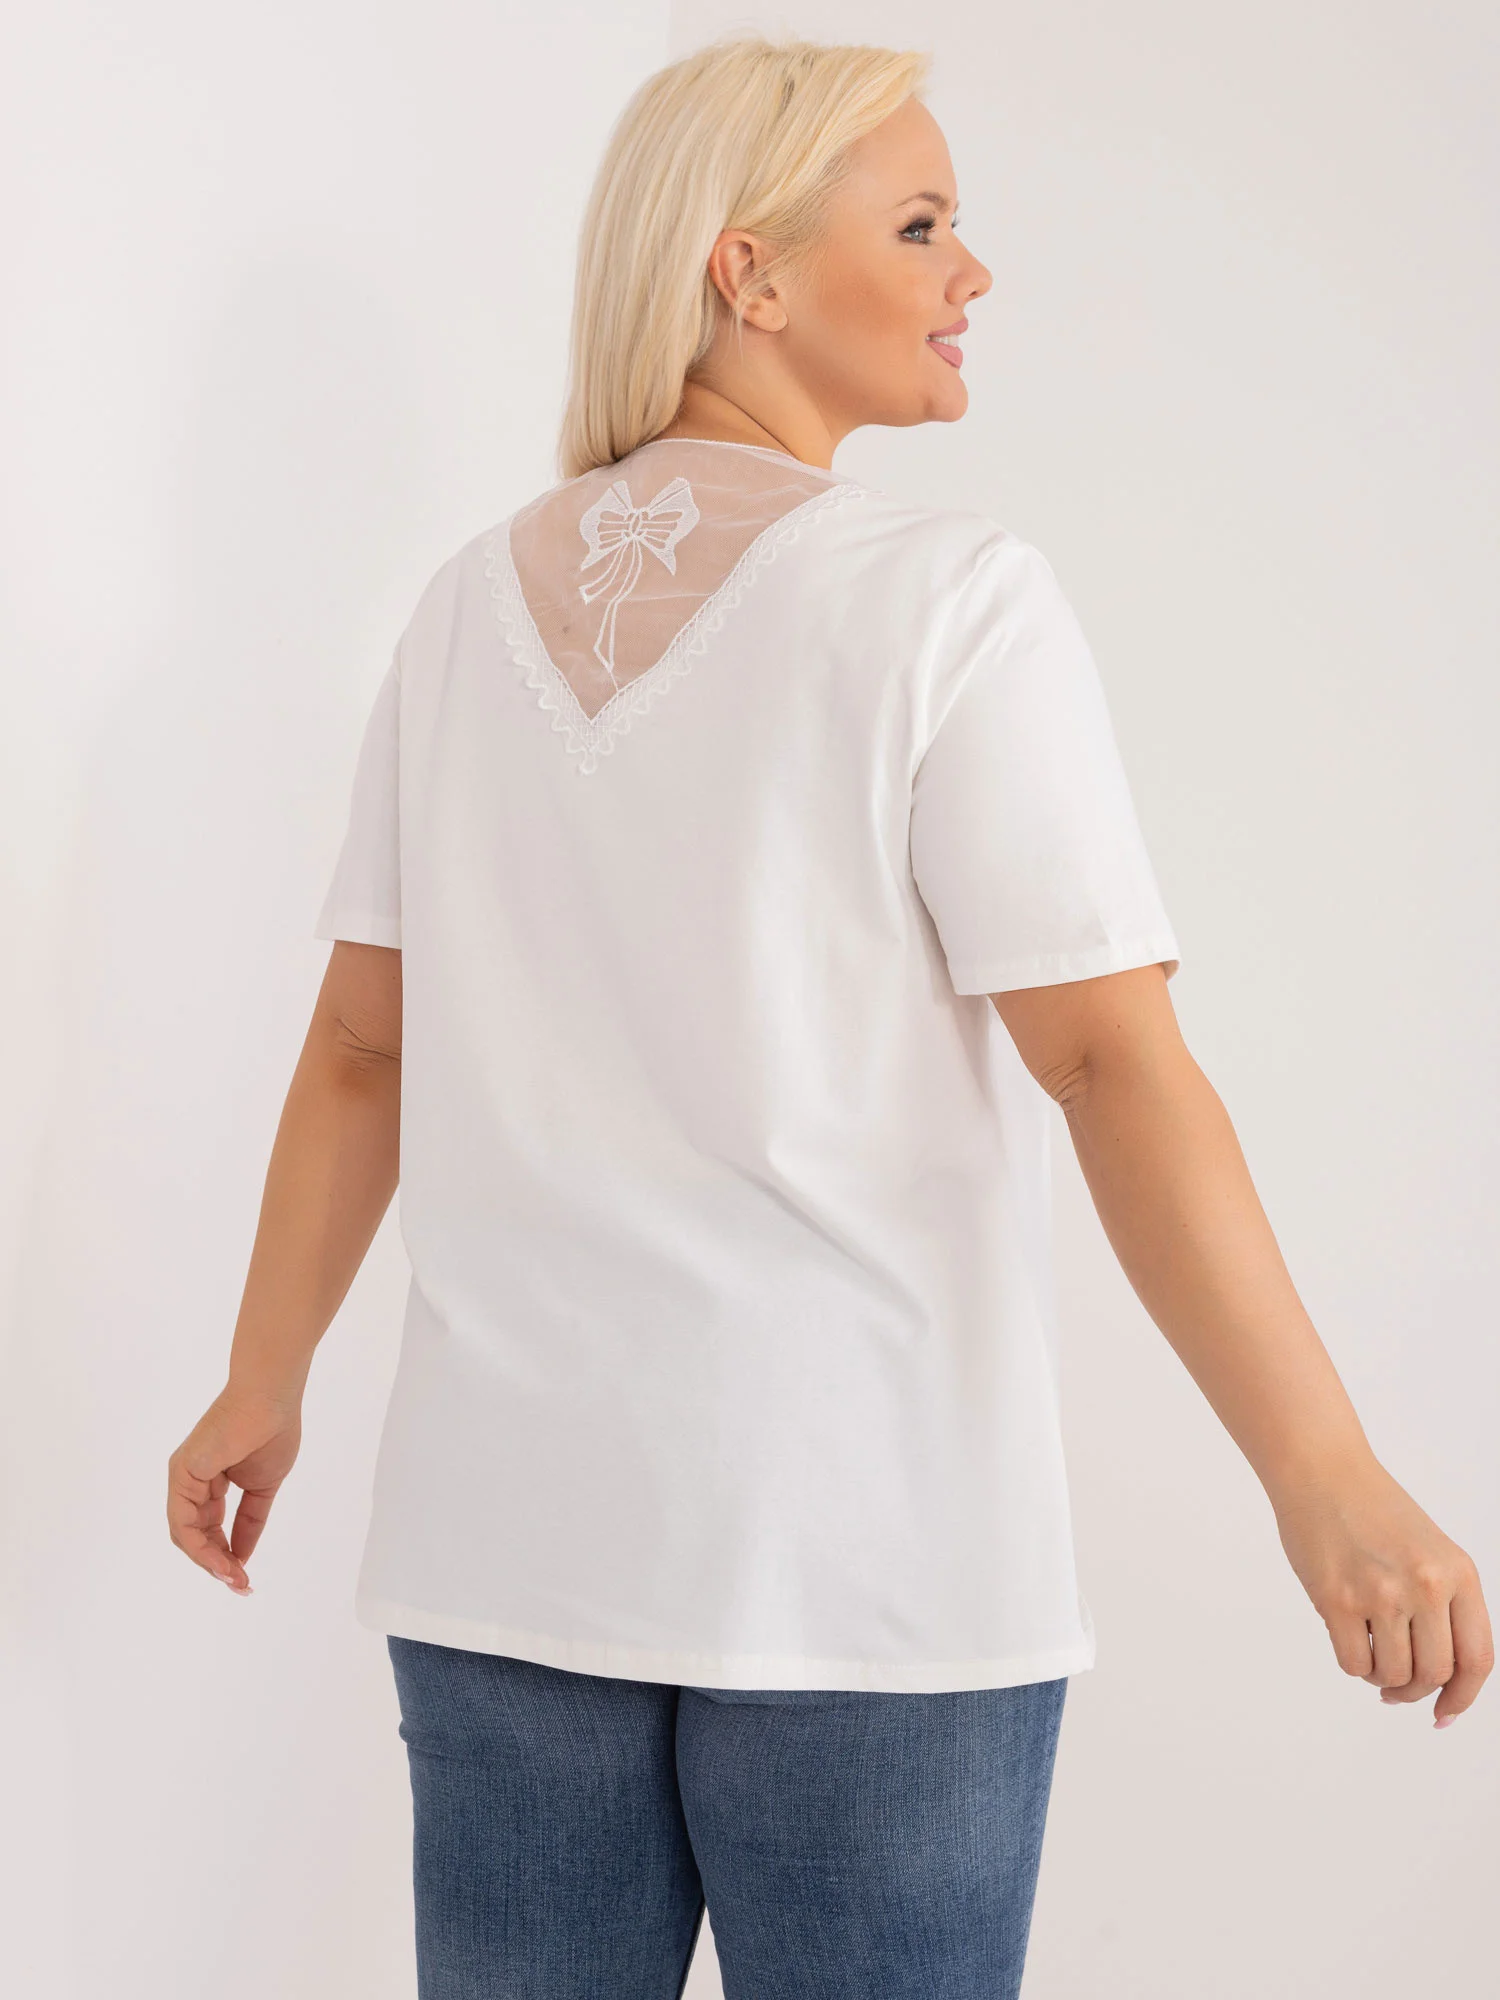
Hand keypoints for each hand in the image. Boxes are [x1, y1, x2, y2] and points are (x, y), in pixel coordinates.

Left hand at [167, 1385, 302, 1594]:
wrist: (271, 1398)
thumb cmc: (272, 1430)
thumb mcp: (264, 1486)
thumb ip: (251, 1520)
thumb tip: (242, 1554)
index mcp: (210, 1481)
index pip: (210, 1528)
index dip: (227, 1554)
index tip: (245, 1577)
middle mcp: (191, 1480)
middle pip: (195, 1535)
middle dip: (218, 1564)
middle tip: (242, 1585)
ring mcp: (183, 1477)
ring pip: (186, 1534)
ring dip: (210, 1562)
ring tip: (235, 1579)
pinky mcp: (182, 1473)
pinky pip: (183, 1521)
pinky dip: (200, 1547)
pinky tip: (223, 1561)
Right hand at [1273, 1456, 1492, 1725]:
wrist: (1321, 1469)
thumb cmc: (1370, 1509)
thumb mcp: (1430, 1551)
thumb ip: (1443, 1604)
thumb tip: (1439, 1676)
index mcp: (1459, 1573)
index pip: (1477, 1658)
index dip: (1462, 1696)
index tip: (1444, 1713)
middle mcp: (1426, 1585)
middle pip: (1433, 1673)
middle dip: (1412, 1690)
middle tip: (1394, 1687)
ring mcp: (1382, 1593)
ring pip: (1393, 1674)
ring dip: (1380, 1677)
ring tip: (1368, 1653)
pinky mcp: (1337, 1600)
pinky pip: (1353, 1663)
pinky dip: (1353, 1665)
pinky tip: (1347, 1639)